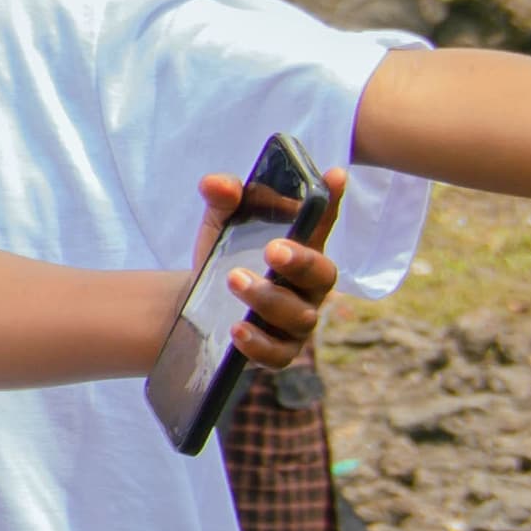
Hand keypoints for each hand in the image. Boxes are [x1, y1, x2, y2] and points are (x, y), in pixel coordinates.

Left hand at [184, 165, 348, 371]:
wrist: (195, 302)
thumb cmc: (223, 255)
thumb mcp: (219, 224)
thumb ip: (221, 199)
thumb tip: (217, 184)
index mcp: (302, 247)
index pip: (322, 222)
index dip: (332, 200)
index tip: (335, 176)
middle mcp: (308, 285)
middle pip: (323, 274)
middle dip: (301, 261)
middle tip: (272, 249)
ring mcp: (297, 321)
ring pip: (300, 316)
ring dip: (268, 298)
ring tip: (233, 279)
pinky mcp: (278, 351)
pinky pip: (279, 354)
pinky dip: (259, 343)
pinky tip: (236, 329)